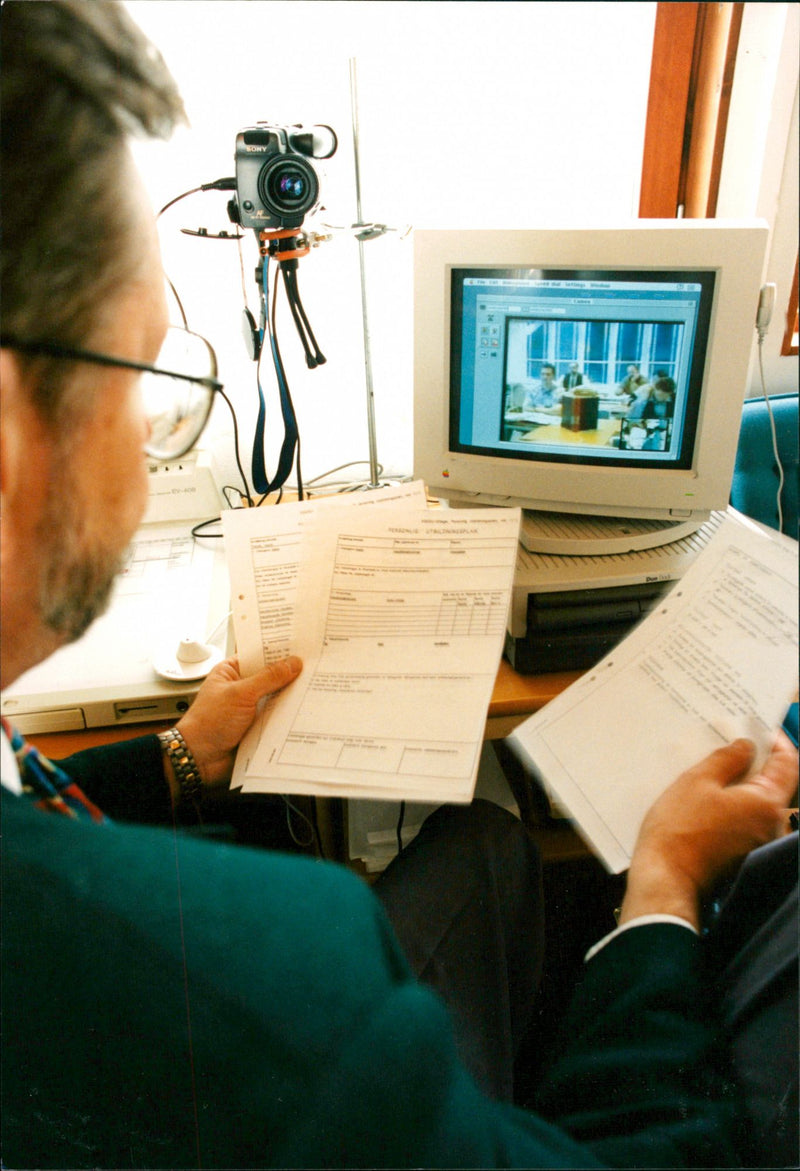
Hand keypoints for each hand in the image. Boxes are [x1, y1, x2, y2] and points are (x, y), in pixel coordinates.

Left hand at [166, 655, 301, 796]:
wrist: (200, 759)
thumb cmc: (207, 723)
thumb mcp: (240, 694)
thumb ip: (268, 678)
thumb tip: (292, 664)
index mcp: (232, 672)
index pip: (259, 654)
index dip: (278, 651)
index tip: (301, 647)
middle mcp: (242, 688)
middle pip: (271, 677)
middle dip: (289, 675)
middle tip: (314, 668)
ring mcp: (251, 708)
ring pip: (277, 698)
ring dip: (291, 697)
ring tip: (315, 688)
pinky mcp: (258, 726)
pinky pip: (278, 718)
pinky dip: (289, 716)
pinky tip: (305, 712)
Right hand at [620, 732, 797, 928]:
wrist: (666, 878)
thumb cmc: (679, 829)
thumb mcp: (698, 781)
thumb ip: (727, 759)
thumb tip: (746, 746)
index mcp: (768, 804)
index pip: (787, 762)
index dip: (775, 740)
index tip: (760, 726)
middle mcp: (772, 825)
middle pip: (778, 782)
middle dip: (760, 760)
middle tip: (736, 742)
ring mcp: (760, 842)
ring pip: (761, 801)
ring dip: (746, 781)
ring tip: (720, 766)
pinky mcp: (744, 853)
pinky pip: (749, 818)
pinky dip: (738, 801)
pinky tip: (714, 794)